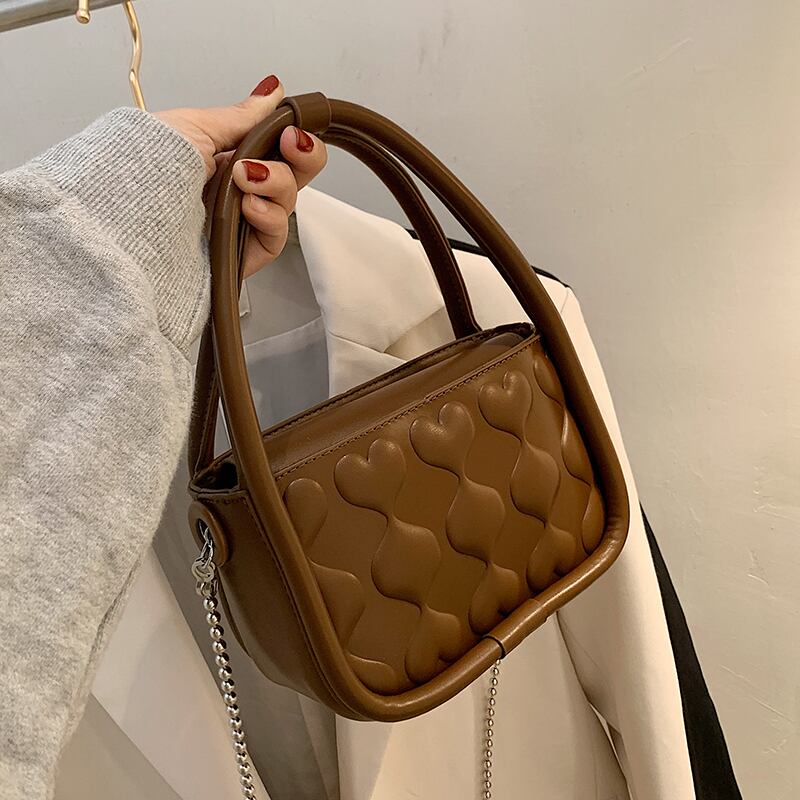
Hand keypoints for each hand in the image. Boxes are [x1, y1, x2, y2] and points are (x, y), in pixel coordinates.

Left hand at [155, 75, 326, 277]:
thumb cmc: (140, 172)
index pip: (276, 148)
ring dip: (276, 182)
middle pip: (293, 174)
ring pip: (287, 201)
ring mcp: (239, 223)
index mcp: (221, 158)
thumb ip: (242, 116)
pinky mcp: (242, 253)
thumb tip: (270, 92)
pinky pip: (276, 235)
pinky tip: (248, 207)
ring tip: (244, 179)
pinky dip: (270, 217)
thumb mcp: (194, 128)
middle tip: (288, 145)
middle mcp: (233, 190)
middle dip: (301, 156)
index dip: (293, 137)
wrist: (122, 220)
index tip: (290, 128)